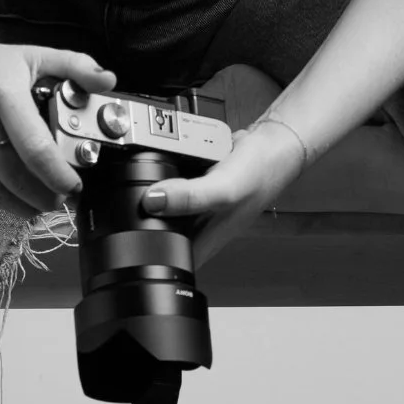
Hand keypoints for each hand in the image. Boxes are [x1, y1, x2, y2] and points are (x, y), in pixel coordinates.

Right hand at [0, 31, 116, 220]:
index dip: (59, 176)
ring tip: (38, 204)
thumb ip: (74, 65)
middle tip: (59, 201)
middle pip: (14, 177)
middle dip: (43, 197)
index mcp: (2, 93)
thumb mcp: (30, 56)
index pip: (35, 148)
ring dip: (19, 204)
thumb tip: (109, 80)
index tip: (74, 187)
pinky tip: (2, 186)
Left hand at [136, 117, 309, 266]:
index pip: (167, 259)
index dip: (147, 251)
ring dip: (151, 192)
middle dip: (143, 215)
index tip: (131, 230)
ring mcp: (194, 207)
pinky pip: (168, 184)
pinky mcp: (192, 186)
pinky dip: (162, 173)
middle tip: (135, 194)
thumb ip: (189, 197)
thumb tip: (153, 200)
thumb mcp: (224, 189)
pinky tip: (162, 163)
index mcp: (205, 242)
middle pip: (158, 231)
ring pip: (160, 206)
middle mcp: (198, 228)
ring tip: (146, 175)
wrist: (272, 144)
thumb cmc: (261, 175)